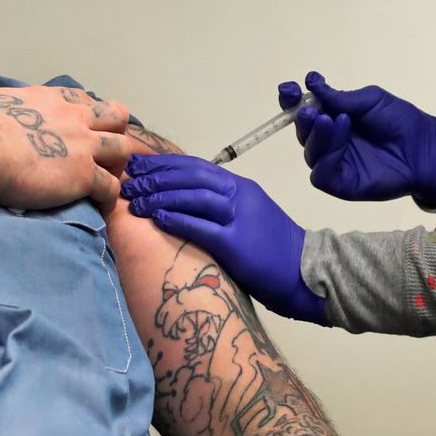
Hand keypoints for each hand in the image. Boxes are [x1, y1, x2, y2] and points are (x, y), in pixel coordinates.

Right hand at [0, 86, 131, 208]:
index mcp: (51, 98)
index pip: (84, 99)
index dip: (87, 115)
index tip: (80, 130)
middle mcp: (74, 117)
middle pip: (117, 116)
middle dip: (114, 132)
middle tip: (100, 154)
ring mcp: (83, 146)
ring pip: (123, 149)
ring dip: (116, 164)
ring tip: (103, 180)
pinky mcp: (84, 176)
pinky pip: (111, 187)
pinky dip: (108, 197)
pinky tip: (97, 205)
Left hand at [121, 155, 325, 323]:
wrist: (306, 271)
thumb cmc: (273, 249)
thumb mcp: (248, 216)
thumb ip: (220, 206)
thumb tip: (182, 203)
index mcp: (240, 186)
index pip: (196, 166)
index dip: (164, 164)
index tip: (138, 165)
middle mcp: (239, 195)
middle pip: (191, 176)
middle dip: (156, 176)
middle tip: (128, 180)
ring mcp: (239, 217)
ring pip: (194, 196)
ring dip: (159, 195)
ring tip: (134, 200)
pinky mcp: (237, 243)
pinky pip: (201, 226)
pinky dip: (177, 218)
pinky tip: (156, 217)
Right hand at [284, 72, 435, 206]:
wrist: (424, 149)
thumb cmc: (400, 122)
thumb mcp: (371, 100)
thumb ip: (342, 97)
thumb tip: (312, 83)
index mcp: (333, 119)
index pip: (304, 111)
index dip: (291, 100)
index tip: (288, 89)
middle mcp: (329, 142)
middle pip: (303, 132)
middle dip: (301, 118)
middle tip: (309, 107)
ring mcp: (335, 164)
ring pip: (310, 152)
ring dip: (316, 134)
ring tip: (329, 119)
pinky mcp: (341, 184)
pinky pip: (322, 173)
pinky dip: (326, 154)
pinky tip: (340, 134)